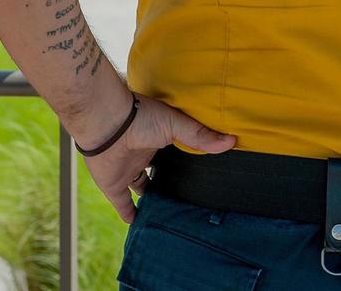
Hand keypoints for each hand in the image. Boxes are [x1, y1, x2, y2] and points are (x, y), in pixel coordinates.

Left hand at [80, 93, 235, 222]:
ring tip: (166, 210)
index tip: (198, 171)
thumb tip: (232, 141)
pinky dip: (129, 214)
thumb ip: (201, 136)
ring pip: (140, 187)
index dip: (183, 161)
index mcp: (157, 139)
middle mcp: (143, 155)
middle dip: (166, 180)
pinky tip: (138, 223)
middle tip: (184, 194)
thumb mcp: (177, 125)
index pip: (172, 152)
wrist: (108, 123)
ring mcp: (127, 170)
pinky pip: (122, 204)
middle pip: (156, 171)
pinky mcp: (114, 185)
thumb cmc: (142, 117)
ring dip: (150, 197)